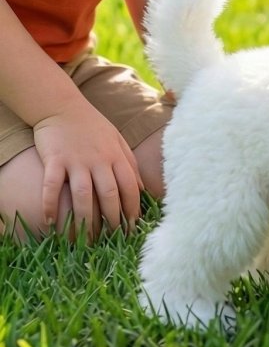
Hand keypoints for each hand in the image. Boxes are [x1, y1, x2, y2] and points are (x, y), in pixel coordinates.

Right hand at [32, 100, 142, 237]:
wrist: (63, 107)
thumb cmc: (92, 126)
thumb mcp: (117, 140)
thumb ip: (129, 162)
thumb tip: (141, 188)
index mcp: (116, 156)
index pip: (129, 186)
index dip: (132, 208)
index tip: (133, 226)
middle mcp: (99, 160)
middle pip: (108, 194)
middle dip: (112, 219)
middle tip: (112, 238)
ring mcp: (76, 160)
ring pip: (82, 195)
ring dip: (84, 219)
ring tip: (85, 239)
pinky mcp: (54, 160)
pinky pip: (52, 187)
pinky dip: (50, 205)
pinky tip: (49, 222)